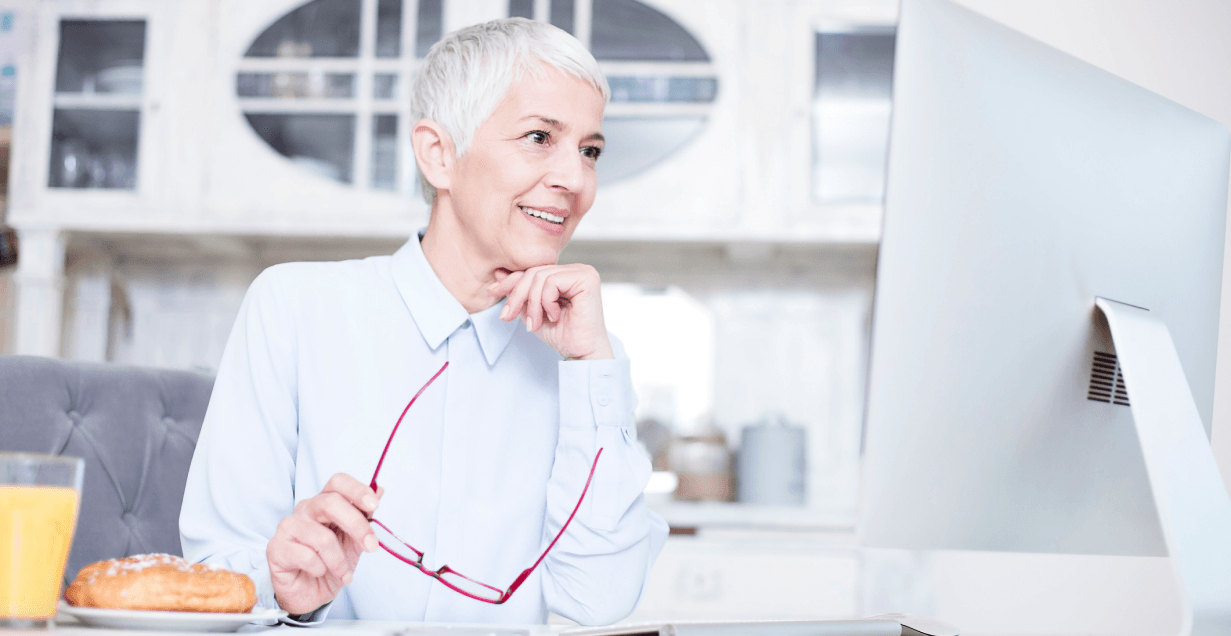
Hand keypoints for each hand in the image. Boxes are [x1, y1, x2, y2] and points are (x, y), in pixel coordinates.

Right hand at [266, 474, 382, 614]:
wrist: (311, 594)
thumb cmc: (331, 563)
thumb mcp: (355, 541)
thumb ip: (365, 517)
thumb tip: (379, 489)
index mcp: (324, 502)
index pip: (337, 482)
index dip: (357, 490)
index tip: (374, 505)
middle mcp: (305, 509)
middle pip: (331, 503)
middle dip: (357, 526)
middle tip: (372, 547)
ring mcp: (288, 526)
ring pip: (322, 538)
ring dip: (339, 561)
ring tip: (343, 573)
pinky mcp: (276, 548)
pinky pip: (306, 556)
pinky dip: (320, 569)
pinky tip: (319, 573)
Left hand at [489, 264, 613, 360]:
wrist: (582, 354)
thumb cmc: (562, 335)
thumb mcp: (532, 311)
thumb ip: (519, 293)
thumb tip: (499, 273)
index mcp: (565, 274)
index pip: (532, 270)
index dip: (511, 281)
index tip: (493, 292)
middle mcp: (576, 269)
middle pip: (533, 271)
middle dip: (517, 295)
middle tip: (509, 317)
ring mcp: (582, 272)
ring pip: (540, 276)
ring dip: (532, 304)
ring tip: (536, 323)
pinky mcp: (586, 278)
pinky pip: (551, 282)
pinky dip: (546, 302)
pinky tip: (555, 316)